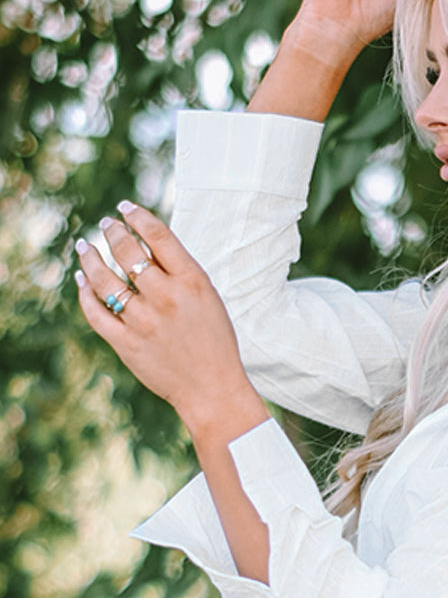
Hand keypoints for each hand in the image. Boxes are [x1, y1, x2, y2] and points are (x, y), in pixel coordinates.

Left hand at [74, 204, 267, 444]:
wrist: (212, 390)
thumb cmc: (214, 342)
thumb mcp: (207, 299)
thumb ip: (178, 272)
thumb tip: (144, 241)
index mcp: (192, 282)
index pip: (158, 235)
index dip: (137, 216)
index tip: (125, 207)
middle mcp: (166, 298)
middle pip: (127, 252)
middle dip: (112, 232)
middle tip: (106, 225)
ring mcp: (143, 322)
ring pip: (104, 279)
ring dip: (90, 258)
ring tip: (84, 247)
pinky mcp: (127, 344)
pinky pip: (96, 312)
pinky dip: (85, 293)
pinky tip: (82, 281)